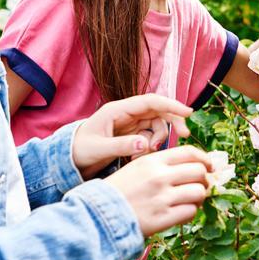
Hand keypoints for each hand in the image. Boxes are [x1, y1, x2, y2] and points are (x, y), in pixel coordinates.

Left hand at [72, 94, 192, 176]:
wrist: (70, 158)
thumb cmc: (80, 150)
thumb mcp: (98, 149)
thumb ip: (121, 146)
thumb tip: (145, 145)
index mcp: (117, 110)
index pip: (150, 101)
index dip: (170, 104)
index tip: (188, 112)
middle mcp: (126, 114)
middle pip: (158, 111)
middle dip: (173, 121)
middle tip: (186, 135)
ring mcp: (130, 124)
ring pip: (156, 125)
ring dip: (159, 139)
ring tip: (147, 153)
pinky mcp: (131, 134)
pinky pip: (149, 137)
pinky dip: (150, 147)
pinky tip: (138, 158)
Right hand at [106, 145, 211, 236]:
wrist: (99, 215)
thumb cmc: (120, 191)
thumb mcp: (138, 168)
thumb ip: (163, 165)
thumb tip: (194, 166)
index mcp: (153, 160)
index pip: (190, 152)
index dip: (205, 158)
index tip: (209, 166)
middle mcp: (159, 176)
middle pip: (199, 171)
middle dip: (204, 179)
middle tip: (201, 186)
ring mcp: (162, 197)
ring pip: (199, 192)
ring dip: (199, 197)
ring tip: (191, 201)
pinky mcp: (163, 218)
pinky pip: (191, 212)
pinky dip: (190, 212)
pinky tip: (181, 212)